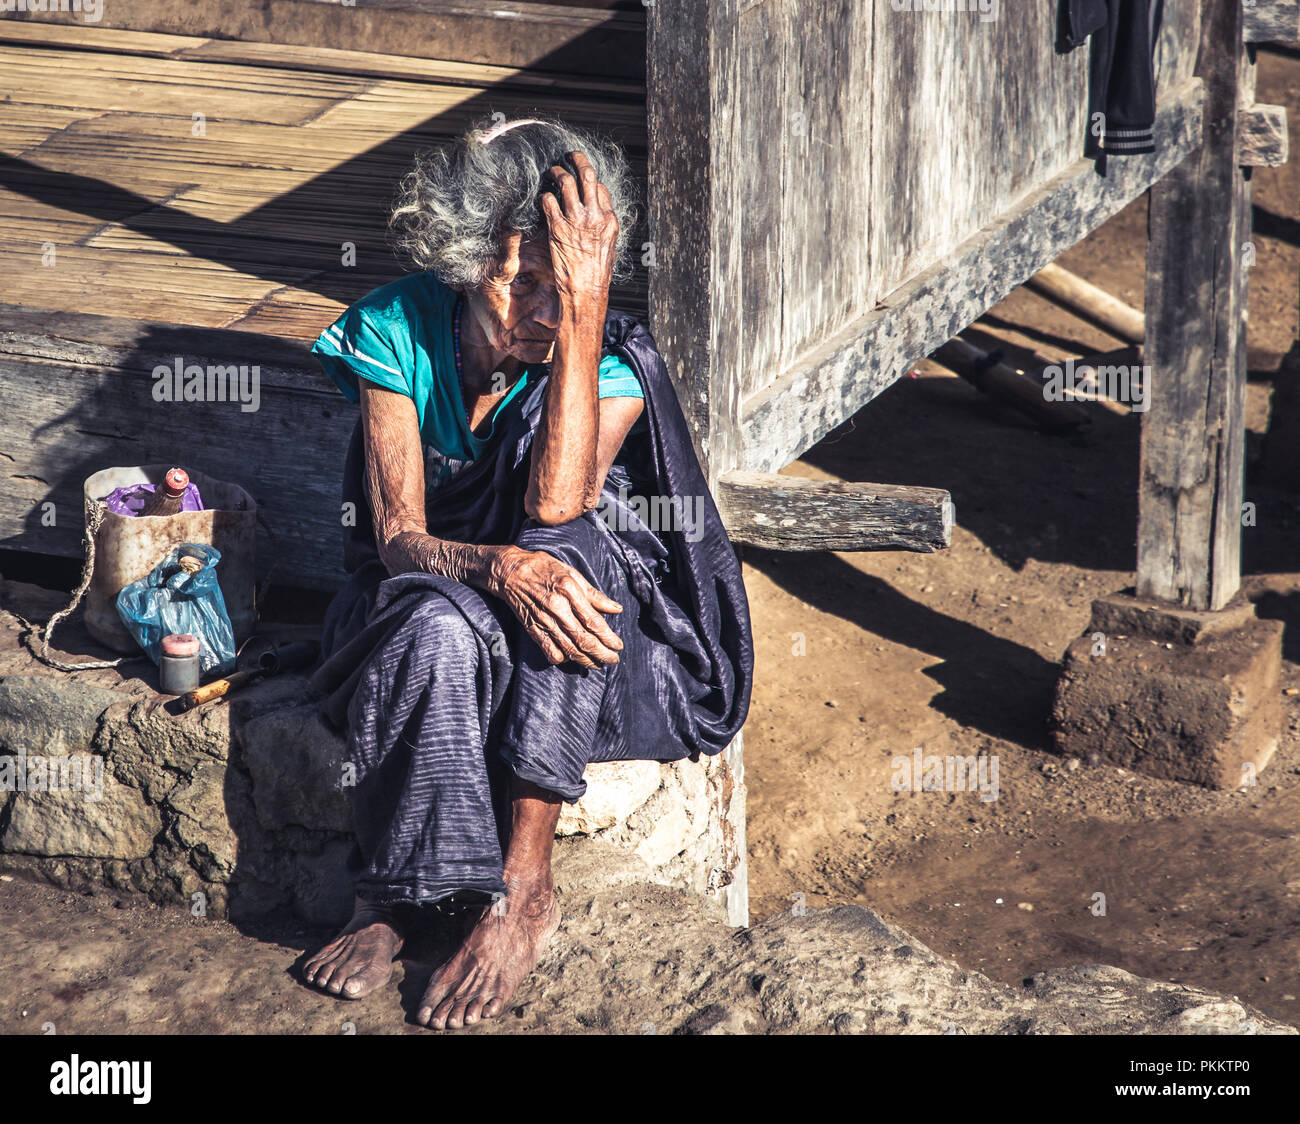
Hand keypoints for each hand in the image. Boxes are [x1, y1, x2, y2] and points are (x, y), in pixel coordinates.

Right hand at [490, 546, 623, 668]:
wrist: (511, 571)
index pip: (593, 621)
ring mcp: (543, 620)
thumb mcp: (572, 573)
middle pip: (583, 639)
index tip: (618, 646)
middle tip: (613, 660)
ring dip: (586, 660)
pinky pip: (549, 650)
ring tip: (598, 664)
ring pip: (568, 649)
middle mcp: (557, 608)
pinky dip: (562, 659)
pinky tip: (572, 658)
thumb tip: (616, 609)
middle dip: (601, 654)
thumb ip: (594, 594)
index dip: (608, 637)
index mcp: (569, 591)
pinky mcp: (533, 628)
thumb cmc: (544, 568)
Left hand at [539, 150, 617, 305]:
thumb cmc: (597, 275)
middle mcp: (594, 216)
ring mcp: (575, 220)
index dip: (592, 182)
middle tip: (570, 155)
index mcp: (609, 220)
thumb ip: (603, 228)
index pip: (601, 189)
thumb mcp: (609, 248)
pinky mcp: (557, 228)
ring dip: (557, 173)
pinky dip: (545, 196)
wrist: (586, 291)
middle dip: (578, 159)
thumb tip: (597, 215)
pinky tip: (543, 198)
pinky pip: (549, 201)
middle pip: (587, 175)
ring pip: (566, 182)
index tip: (585, 183)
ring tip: (552, 171)